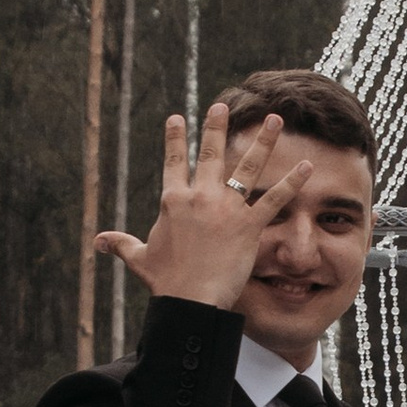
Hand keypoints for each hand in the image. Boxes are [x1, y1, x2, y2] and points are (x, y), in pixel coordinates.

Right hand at [97, 99, 310, 315]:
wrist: (190, 300)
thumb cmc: (166, 282)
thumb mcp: (140, 259)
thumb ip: (122, 244)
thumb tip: (98, 241)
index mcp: (173, 201)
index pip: (174, 162)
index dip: (175, 138)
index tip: (177, 118)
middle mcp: (200, 197)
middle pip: (211, 154)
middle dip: (217, 127)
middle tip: (223, 106)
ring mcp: (226, 209)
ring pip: (248, 167)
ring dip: (262, 141)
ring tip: (274, 119)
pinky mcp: (249, 225)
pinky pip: (275, 199)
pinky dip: (293, 182)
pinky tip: (308, 166)